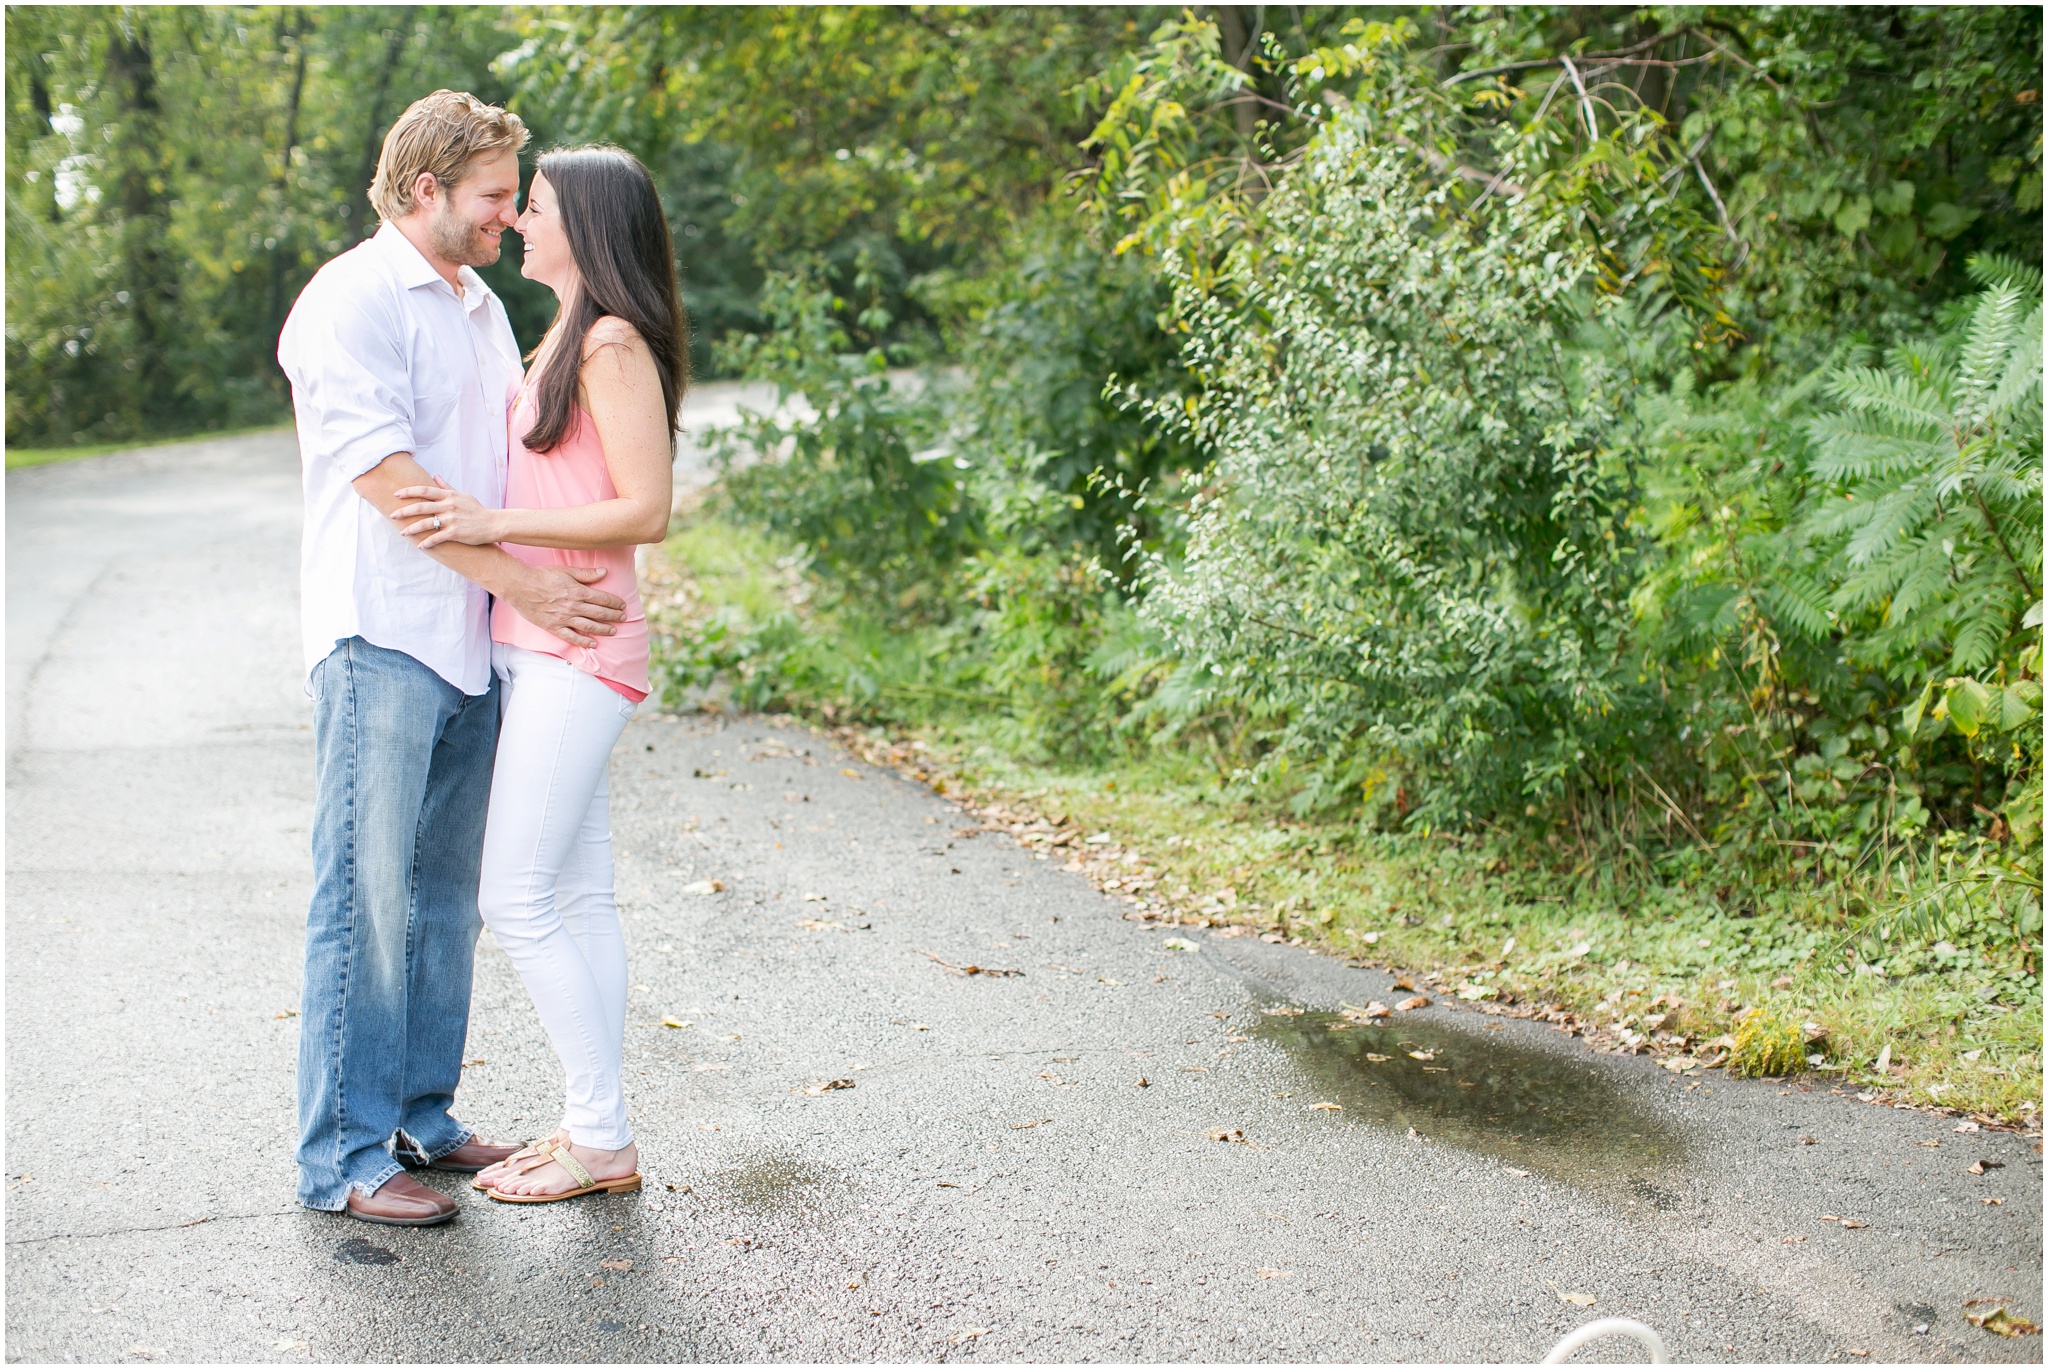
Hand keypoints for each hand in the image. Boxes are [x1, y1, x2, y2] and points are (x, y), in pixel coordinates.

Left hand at [392, 476, 501, 549]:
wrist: (493, 523)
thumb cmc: (477, 509)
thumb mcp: (462, 495)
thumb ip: (447, 487)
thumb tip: (435, 475)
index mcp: (449, 496)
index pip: (424, 490)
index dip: (409, 491)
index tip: (396, 494)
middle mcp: (448, 506)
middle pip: (421, 507)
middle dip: (404, 511)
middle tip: (392, 514)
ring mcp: (452, 519)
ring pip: (426, 523)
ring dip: (412, 529)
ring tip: (402, 532)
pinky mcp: (456, 532)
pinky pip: (437, 538)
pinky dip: (427, 543)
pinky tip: (420, 546)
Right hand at [502, 564, 625, 648]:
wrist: (519, 586)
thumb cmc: (542, 575)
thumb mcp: (566, 571)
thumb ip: (586, 574)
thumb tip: (604, 572)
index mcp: (578, 591)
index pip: (602, 599)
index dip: (615, 603)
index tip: (623, 605)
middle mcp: (573, 606)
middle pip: (599, 613)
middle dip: (614, 616)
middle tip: (624, 618)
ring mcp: (563, 618)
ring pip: (589, 626)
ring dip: (604, 629)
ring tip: (614, 631)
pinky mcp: (553, 627)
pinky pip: (571, 637)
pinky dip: (583, 642)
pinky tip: (593, 644)